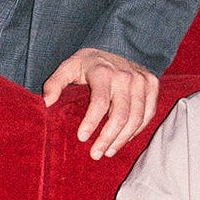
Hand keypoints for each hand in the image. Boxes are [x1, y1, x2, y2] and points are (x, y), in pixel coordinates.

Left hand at [43, 48, 158, 159]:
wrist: (118, 44)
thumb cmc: (90, 62)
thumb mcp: (70, 66)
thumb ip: (55, 82)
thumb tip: (47, 102)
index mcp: (103, 71)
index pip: (100, 102)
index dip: (91, 122)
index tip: (81, 138)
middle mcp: (125, 76)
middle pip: (120, 115)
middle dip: (107, 138)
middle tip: (95, 154)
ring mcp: (141, 80)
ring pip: (136, 118)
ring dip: (122, 139)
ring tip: (108, 151)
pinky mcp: (152, 85)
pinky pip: (148, 114)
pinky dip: (137, 130)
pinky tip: (124, 139)